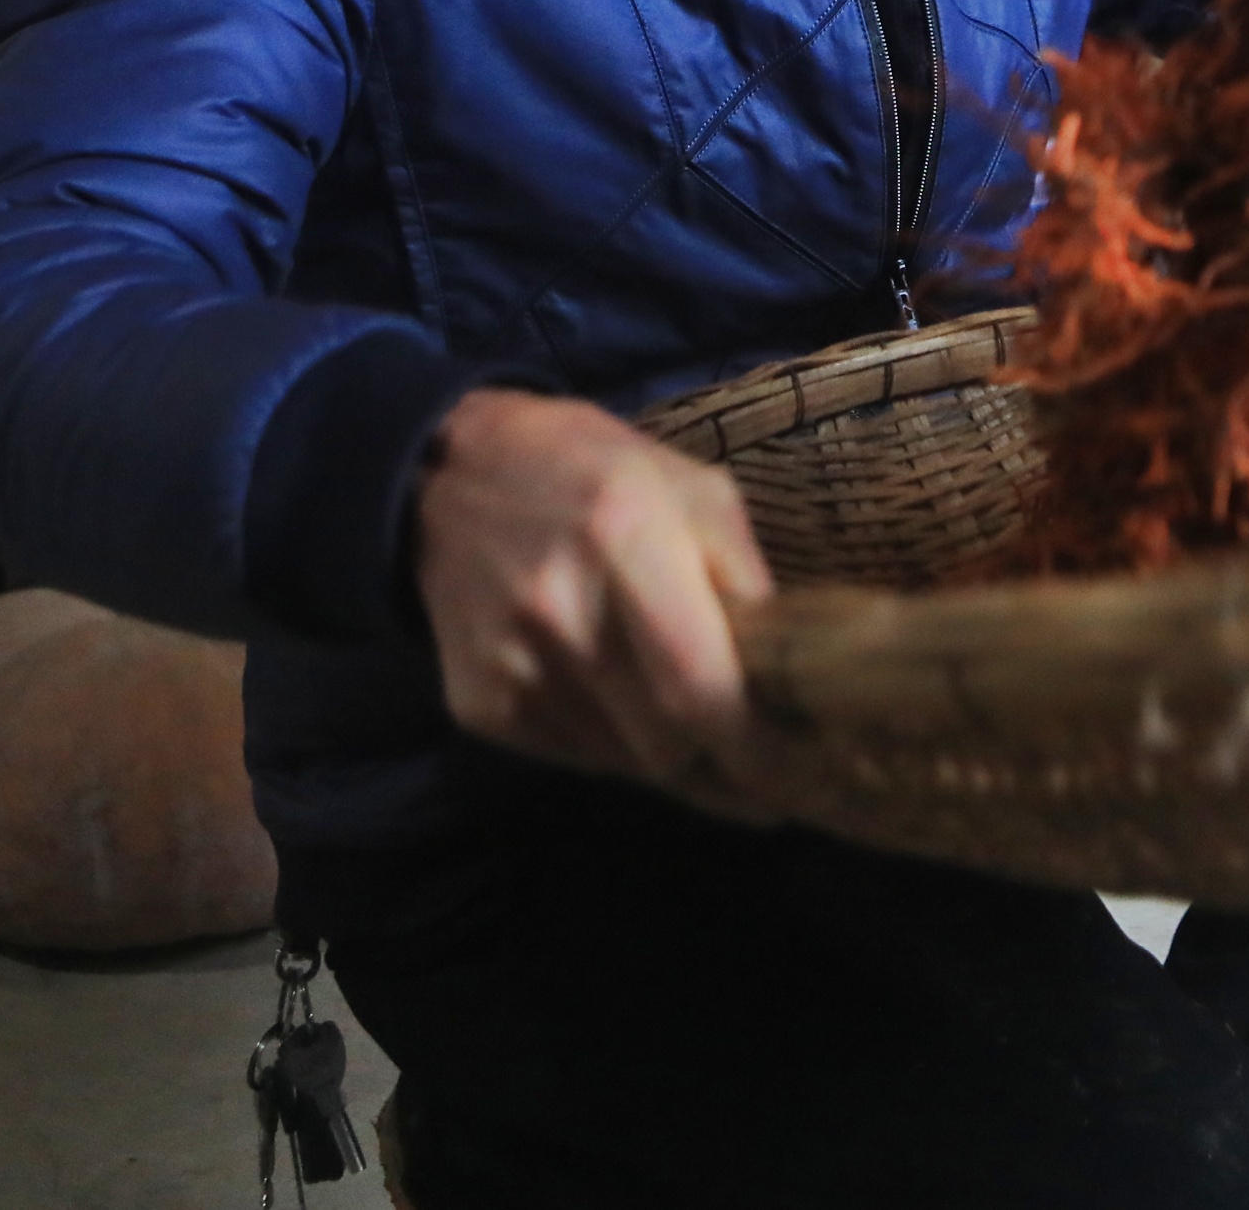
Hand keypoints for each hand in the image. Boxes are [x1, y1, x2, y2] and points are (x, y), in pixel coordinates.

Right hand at [410, 387, 774, 785]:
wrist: (446, 478)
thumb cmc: (591, 472)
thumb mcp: (692, 488)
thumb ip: (744, 575)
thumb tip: (788, 674)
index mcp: (626, 540)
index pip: (700, 688)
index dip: (758, 751)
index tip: (802, 776)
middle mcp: (562, 613)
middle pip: (667, 746)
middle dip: (727, 768)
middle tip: (765, 767)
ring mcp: (512, 667)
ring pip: (624, 763)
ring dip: (671, 758)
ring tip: (695, 728)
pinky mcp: (478, 705)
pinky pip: (574, 755)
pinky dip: (614, 745)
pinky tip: (621, 701)